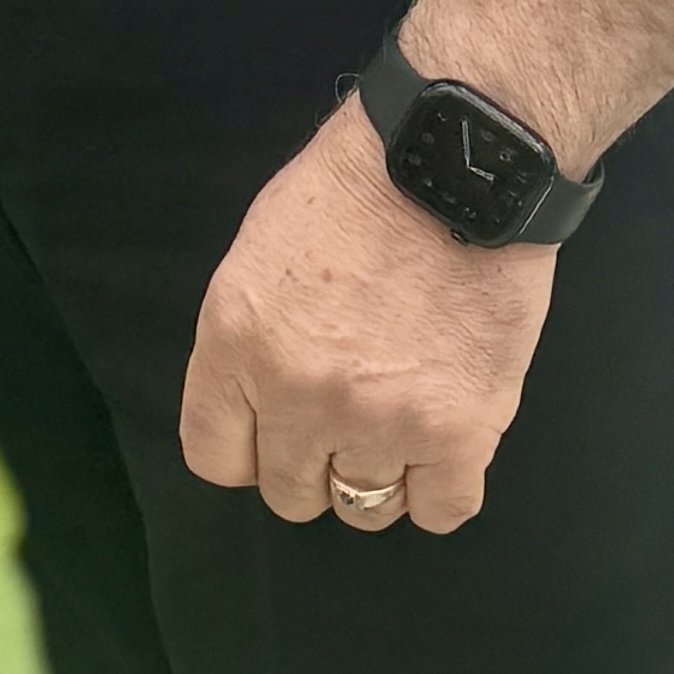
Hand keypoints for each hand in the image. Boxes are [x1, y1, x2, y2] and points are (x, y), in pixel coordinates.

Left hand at [178, 102, 555, 533]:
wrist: (454, 162)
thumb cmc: (356, 187)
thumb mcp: (260, 250)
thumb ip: (249, 339)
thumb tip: (258, 404)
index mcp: (236, 341)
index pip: (214, 457)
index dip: (247, 449)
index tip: (274, 429)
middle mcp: (298, 395)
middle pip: (289, 493)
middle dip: (312, 461)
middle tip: (346, 414)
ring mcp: (379, 421)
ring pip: (364, 509)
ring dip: (378, 473)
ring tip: (400, 422)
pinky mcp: (458, 434)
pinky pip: (441, 511)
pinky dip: (442, 487)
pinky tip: (445, 443)